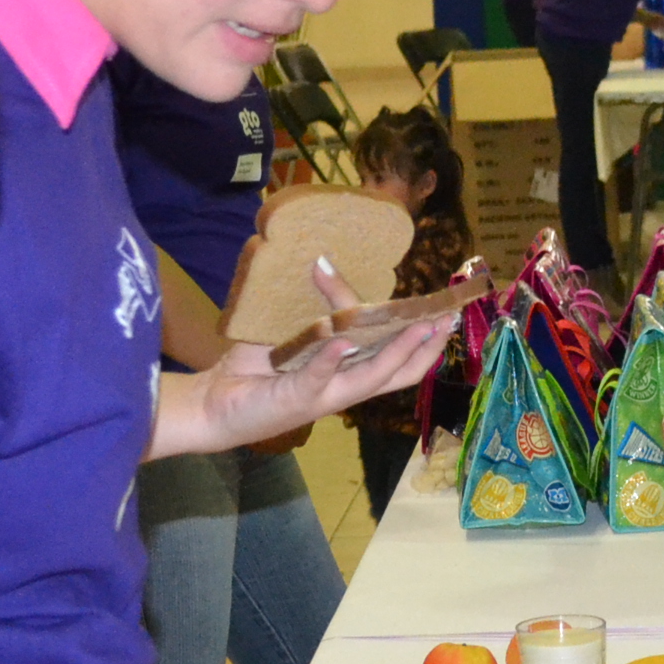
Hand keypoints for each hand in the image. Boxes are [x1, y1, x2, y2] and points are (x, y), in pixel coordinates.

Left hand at [162, 255, 454, 457]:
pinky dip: (331, 360)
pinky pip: (317, 379)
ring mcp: (324, 397)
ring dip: (395, 352)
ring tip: (417, 327)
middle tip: (448, 319)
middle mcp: (344, 388)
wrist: (215, 401)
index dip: (426, 339)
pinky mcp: (295, 401)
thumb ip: (317, 308)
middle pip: (399, 374)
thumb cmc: (256, 367)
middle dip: (427, 347)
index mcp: (349, 372)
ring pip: (370, 378)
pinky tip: (342, 342)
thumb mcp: (294, 330)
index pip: (399, 360)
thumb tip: (321, 262)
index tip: (447, 311)